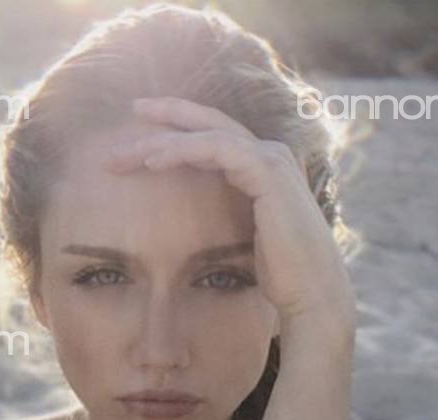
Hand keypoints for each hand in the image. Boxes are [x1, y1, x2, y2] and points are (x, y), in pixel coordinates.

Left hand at [107, 95, 354, 336]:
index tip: (143, 133)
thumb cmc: (281, 276)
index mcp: (262, 169)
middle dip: (170, 114)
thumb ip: (227, 215)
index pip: (216, 136)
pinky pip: (216, 149)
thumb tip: (196, 222)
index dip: (181, 129)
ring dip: (164, 137)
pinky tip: (152, 161)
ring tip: (127, 149)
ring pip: (208, 133)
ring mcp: (271, 159)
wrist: (311, 294)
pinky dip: (182, 150)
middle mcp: (269, 155)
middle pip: (210, 123)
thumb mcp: (243, 238)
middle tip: (133, 107)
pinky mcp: (268, 171)